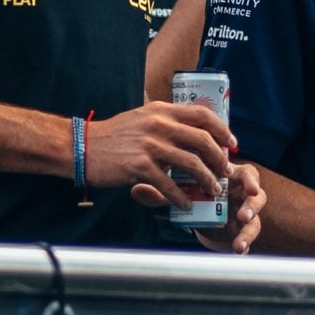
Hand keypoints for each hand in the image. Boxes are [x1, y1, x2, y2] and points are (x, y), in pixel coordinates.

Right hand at [94, 98, 231, 205]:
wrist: (82, 147)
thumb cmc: (114, 135)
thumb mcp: (142, 117)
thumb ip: (166, 121)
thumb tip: (193, 130)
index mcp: (162, 111)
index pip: (202, 115)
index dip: (222, 129)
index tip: (231, 144)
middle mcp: (159, 125)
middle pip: (202, 140)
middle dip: (219, 158)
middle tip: (225, 171)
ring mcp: (150, 146)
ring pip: (191, 163)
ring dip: (206, 179)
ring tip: (212, 189)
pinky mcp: (139, 167)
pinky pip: (169, 184)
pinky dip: (180, 197)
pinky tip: (185, 203)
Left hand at [184, 161, 264, 253]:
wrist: (198, 207)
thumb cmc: (201, 186)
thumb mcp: (199, 178)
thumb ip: (196, 174)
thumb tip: (189, 169)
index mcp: (235, 177)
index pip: (248, 174)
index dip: (252, 182)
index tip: (252, 190)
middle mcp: (243, 195)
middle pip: (258, 199)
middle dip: (252, 208)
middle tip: (243, 217)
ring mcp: (244, 214)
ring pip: (254, 223)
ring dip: (247, 234)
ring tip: (239, 245)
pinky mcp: (239, 231)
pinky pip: (244, 240)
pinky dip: (243, 247)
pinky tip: (239, 252)